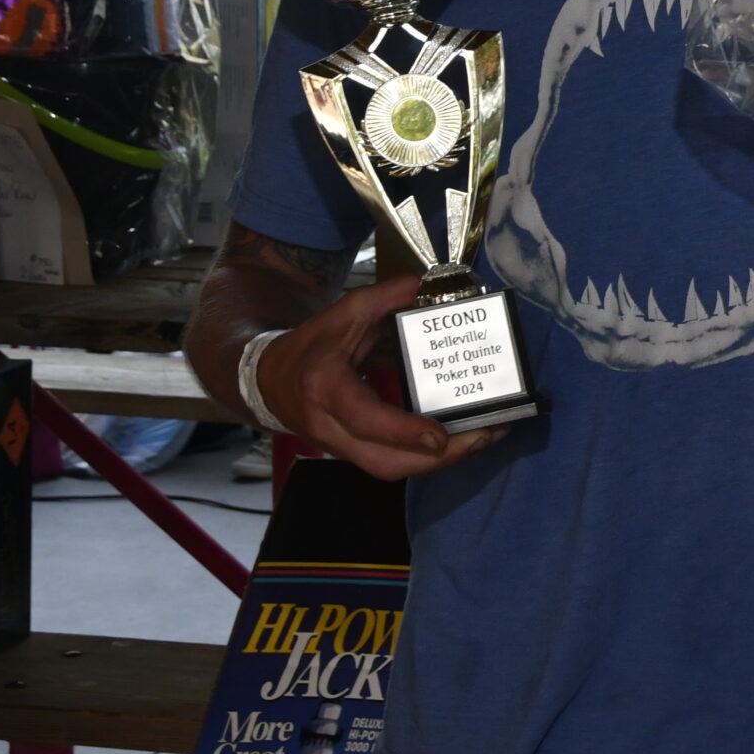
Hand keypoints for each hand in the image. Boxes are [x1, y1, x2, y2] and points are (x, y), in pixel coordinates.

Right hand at [253, 275, 509, 481]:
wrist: (269, 380)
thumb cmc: (313, 345)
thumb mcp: (345, 312)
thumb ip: (387, 296)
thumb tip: (428, 284)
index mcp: (326, 385)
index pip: (364, 417)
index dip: (402, 431)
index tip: (440, 435)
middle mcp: (329, 424)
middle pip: (383, 461)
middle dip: (436, 459)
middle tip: (483, 436)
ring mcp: (339, 445)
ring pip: (389, 469)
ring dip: (438, 463)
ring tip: (483, 439)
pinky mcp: (353, 452)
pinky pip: (390, 463)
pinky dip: (426, 459)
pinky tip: (461, 442)